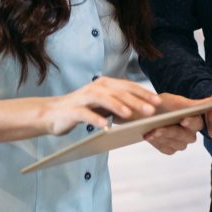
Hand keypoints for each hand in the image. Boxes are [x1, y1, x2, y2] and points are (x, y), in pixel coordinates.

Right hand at [41, 77, 160, 135]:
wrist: (53, 113)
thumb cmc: (82, 109)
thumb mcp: (103, 106)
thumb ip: (119, 105)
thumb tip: (143, 111)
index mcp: (105, 85)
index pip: (128, 87)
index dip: (144, 93)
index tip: (159, 102)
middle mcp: (96, 87)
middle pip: (119, 92)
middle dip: (136, 100)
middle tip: (151, 110)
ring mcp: (84, 98)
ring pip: (104, 99)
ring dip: (118, 106)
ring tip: (131, 115)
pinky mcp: (73, 110)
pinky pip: (86, 114)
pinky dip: (96, 119)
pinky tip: (105, 127)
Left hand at [143, 93, 210, 154]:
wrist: (146, 112)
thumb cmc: (163, 104)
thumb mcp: (174, 101)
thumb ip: (192, 104)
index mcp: (194, 120)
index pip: (197, 123)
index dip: (191, 122)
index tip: (183, 119)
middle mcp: (190, 134)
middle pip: (186, 137)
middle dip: (171, 132)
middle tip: (158, 128)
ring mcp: (181, 143)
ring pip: (177, 145)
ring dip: (162, 138)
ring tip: (149, 132)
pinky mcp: (170, 149)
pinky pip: (166, 149)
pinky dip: (157, 143)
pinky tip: (148, 136)